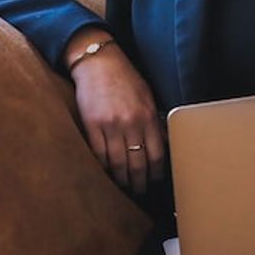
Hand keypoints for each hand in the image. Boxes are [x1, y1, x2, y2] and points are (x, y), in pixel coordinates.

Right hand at [69, 34, 165, 195]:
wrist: (99, 62)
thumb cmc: (125, 78)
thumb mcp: (147, 96)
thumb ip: (153, 120)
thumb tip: (162, 144)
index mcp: (147, 115)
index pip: (156, 154)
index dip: (156, 173)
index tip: (155, 181)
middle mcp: (131, 122)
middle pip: (138, 164)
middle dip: (139, 182)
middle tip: (139, 192)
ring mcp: (111, 125)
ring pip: (118, 164)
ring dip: (121, 180)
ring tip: (123, 187)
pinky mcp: (92, 125)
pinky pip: (99, 155)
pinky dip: (103, 168)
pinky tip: (107, 174)